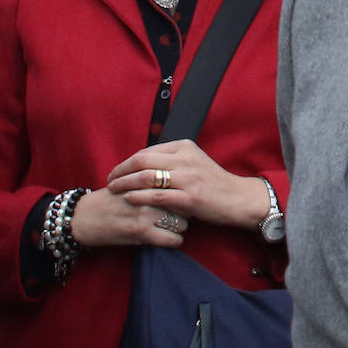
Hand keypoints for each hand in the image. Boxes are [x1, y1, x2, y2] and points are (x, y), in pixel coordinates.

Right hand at [69, 187, 186, 248]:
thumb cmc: (108, 199)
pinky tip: (168, 239)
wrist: (82, 217)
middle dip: (185, 211)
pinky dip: (173, 241)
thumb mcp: (130, 183)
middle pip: (184, 203)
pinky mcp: (140, 232)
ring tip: (173, 228)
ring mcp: (145, 214)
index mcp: (147, 181)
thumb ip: (152, 183)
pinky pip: (171, 239)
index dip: (184, 194)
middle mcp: (149, 195)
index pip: (180, 185)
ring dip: (180, 227)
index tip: (183, 199)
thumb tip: (177, 186)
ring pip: (182, 222)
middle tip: (180, 216)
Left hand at [106, 139, 270, 230]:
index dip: (127, 162)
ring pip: (146, 177)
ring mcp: (188, 178)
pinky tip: (128, 199)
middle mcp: (186, 159)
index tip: (117, 172)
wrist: (238, 199)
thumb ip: (172, 160)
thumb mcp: (194, 163)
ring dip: (125, 184)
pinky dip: (139, 196)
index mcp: (185, 147)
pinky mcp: (190, 197)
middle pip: (142, 161)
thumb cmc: (213, 183)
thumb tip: (144, 164)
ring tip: (113, 190)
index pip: (147, 151)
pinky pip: (157, 195)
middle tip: (109, 181)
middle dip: (121, 171)